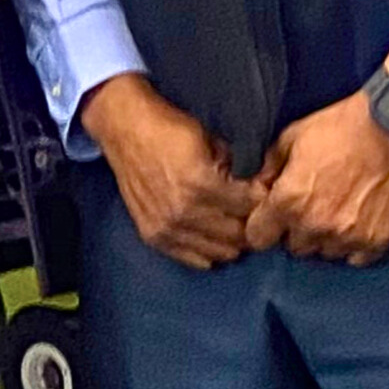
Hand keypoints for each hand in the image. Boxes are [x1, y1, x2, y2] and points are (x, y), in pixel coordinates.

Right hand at [80, 73, 264, 270]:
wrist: (124, 130)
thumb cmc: (169, 128)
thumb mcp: (209, 138)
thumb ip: (236, 166)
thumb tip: (261, 185)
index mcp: (201, 184)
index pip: (251, 207)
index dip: (263, 200)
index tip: (264, 194)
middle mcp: (185, 212)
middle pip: (239, 235)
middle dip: (250, 222)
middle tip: (251, 211)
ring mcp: (168, 228)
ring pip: (221, 252)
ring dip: (232, 239)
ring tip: (232, 222)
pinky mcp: (154, 236)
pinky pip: (195, 259)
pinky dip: (209, 250)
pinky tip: (211, 233)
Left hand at [244, 46, 388, 263]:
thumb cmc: (338, 127)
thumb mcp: (290, 137)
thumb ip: (268, 168)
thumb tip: (256, 187)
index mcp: (289, 201)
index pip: (259, 238)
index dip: (263, 227)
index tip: (271, 218)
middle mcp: (316, 225)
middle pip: (294, 247)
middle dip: (296, 231)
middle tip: (309, 208)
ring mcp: (350, 236)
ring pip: (326, 253)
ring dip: (325, 239)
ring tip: (335, 213)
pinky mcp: (379, 240)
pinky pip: (357, 258)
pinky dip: (354, 245)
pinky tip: (356, 223)